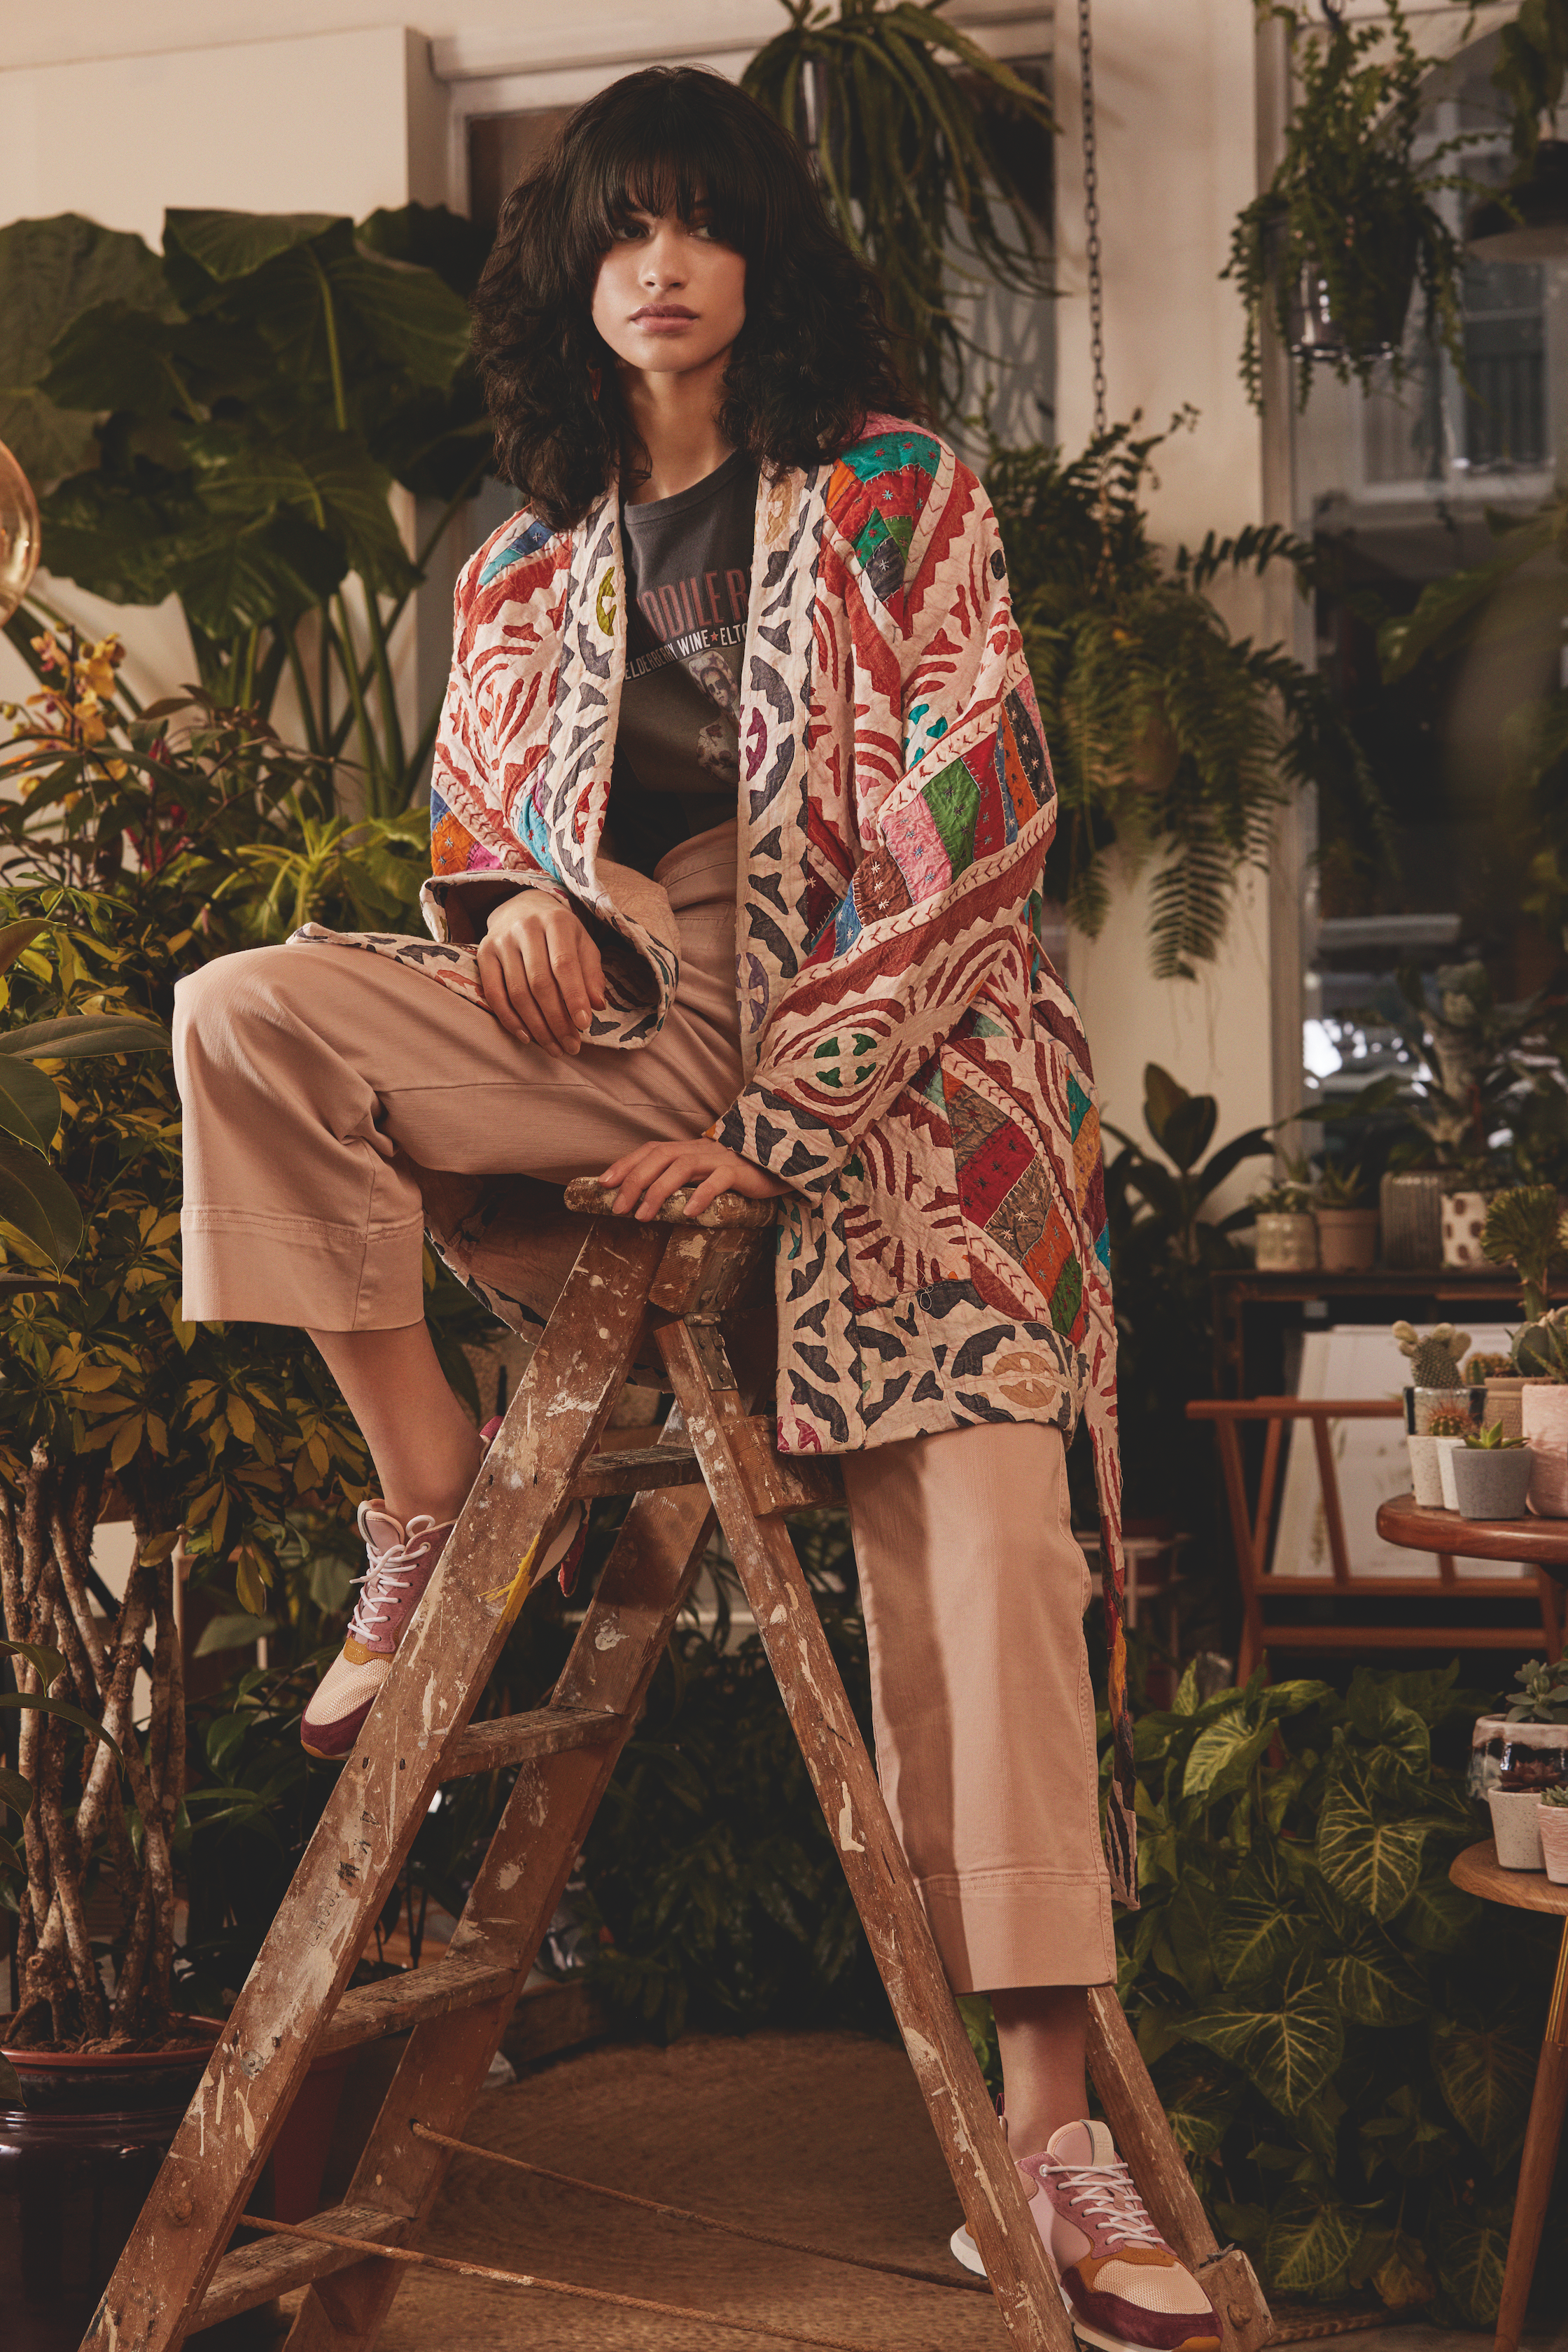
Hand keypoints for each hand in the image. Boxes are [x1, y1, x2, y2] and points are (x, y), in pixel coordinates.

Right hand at [478, 891, 605, 1055]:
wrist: (521, 908)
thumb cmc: (559, 934)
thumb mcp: (583, 944)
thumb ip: (591, 973)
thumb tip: (596, 1005)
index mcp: (555, 920)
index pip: (564, 964)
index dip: (574, 997)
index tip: (584, 1025)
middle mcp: (525, 927)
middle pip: (539, 982)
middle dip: (557, 1020)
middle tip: (572, 1046)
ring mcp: (501, 940)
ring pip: (517, 992)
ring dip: (536, 1026)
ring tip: (554, 1047)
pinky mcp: (483, 953)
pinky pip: (494, 993)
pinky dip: (510, 1019)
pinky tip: (527, 1037)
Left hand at [601, 1138, 789, 1220]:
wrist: (778, 1166)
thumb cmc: (736, 1175)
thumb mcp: (703, 1175)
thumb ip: (680, 1181)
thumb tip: (646, 1201)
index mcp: (687, 1148)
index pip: (650, 1150)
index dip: (625, 1164)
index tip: (603, 1184)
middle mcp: (699, 1149)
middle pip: (660, 1157)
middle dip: (635, 1181)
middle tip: (618, 1208)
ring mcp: (718, 1158)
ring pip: (682, 1167)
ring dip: (659, 1191)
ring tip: (644, 1216)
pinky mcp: (739, 1171)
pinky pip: (718, 1180)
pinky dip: (701, 1194)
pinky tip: (689, 1212)